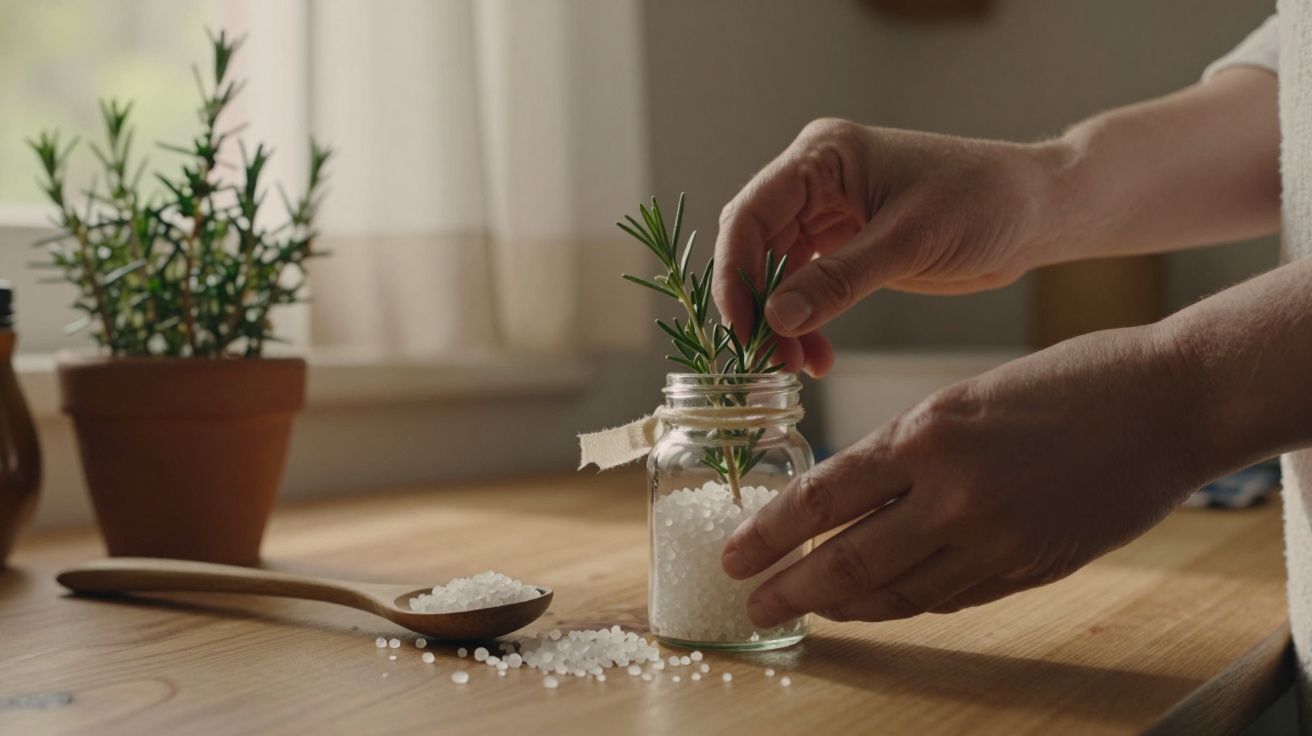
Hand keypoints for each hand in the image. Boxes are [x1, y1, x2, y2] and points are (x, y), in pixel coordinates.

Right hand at [714, 118, 1059, 376]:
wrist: (1037, 212)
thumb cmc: (985, 202)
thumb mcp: (910, 241)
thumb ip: (840, 279)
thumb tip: (776, 317)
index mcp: (823, 156)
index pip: (750, 215)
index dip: (736, 274)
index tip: (745, 329)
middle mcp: (816, 180)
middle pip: (755, 247)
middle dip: (759, 306)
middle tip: (771, 359)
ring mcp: (828, 213)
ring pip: (777, 274)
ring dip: (781, 322)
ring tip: (799, 366)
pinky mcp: (846, 245)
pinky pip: (806, 288)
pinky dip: (806, 323)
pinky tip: (817, 355)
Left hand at [720, 324, 1221, 625]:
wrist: (1168, 405)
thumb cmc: (1065, 382)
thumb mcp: (963, 398)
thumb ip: (906, 454)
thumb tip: (848, 503)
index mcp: (927, 434)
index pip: (822, 498)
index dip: (770, 534)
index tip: (735, 556)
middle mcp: (954, 495)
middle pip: (848, 559)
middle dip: (791, 587)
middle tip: (754, 601)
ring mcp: (995, 540)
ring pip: (897, 591)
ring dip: (844, 604)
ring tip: (809, 607)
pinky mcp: (1030, 569)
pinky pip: (948, 597)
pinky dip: (905, 603)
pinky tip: (878, 603)